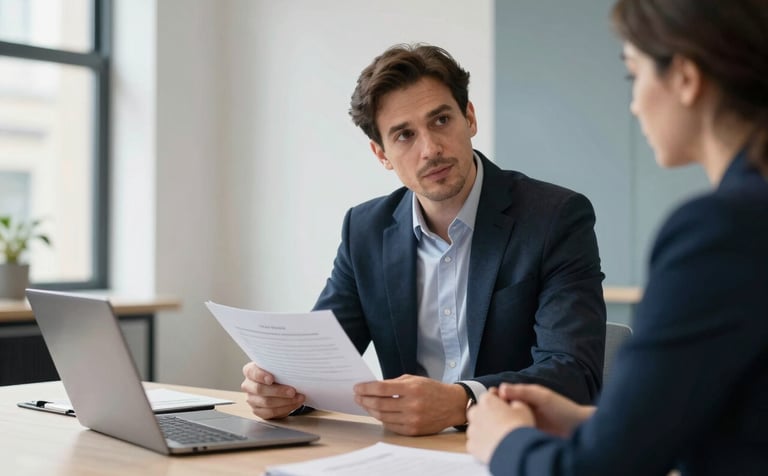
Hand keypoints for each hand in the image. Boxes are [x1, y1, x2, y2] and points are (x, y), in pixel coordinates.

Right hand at [241, 362, 304, 418]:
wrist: (278, 386)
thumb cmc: (277, 373)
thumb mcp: (277, 367)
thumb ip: (281, 366)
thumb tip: (294, 365)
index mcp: (250, 371)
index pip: (252, 372)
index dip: (261, 376)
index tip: (271, 379)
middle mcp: (248, 385)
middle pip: (260, 389)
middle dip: (278, 391)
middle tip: (292, 391)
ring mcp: (251, 399)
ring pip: (266, 403)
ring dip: (285, 401)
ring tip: (298, 398)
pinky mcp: (257, 410)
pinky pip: (270, 412)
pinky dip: (284, 409)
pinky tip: (294, 404)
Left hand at [353, 374, 467, 434]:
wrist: (452, 405)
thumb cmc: (432, 390)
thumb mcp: (414, 379)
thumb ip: (394, 383)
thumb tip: (372, 388)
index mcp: (412, 388)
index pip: (381, 388)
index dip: (366, 388)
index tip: (357, 387)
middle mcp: (412, 405)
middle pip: (379, 404)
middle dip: (364, 399)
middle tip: (357, 396)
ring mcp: (412, 419)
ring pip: (383, 416)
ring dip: (370, 410)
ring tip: (365, 404)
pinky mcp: (413, 431)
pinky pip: (391, 426)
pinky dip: (381, 419)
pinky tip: (377, 413)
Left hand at [466, 388, 534, 463]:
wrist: (515, 450)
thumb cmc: (519, 428)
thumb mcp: (523, 408)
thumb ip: (514, 401)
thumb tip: (513, 403)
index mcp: (487, 401)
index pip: (489, 397)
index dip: (499, 403)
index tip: (506, 410)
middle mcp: (475, 413)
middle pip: (480, 411)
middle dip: (489, 416)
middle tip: (503, 423)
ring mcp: (472, 430)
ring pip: (477, 428)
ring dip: (485, 430)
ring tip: (500, 437)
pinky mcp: (472, 446)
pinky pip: (476, 443)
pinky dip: (483, 444)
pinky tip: (495, 446)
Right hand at [496, 383, 594, 436]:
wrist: (579, 428)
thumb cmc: (564, 410)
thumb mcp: (543, 396)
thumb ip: (523, 391)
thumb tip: (501, 389)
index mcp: (524, 397)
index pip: (502, 395)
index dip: (493, 396)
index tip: (488, 398)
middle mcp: (522, 409)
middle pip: (501, 409)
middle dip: (494, 410)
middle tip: (490, 413)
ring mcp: (524, 422)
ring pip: (505, 421)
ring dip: (500, 422)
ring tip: (498, 424)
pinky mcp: (526, 435)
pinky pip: (513, 433)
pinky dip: (508, 434)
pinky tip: (507, 435)